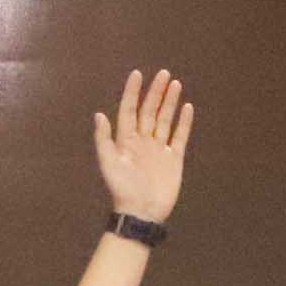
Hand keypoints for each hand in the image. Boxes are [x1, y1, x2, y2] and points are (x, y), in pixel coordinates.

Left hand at [94, 68, 192, 221]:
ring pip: (164, 120)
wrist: (142, 212)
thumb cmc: (123, 190)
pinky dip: (183, 122)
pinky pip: (179, 136)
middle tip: (163, 73)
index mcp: (125, 141)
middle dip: (155, 92)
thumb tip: (98, 115)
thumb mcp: (109, 164)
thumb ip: (104, 140)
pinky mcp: (173, 158)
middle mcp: (142, 142)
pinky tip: (187, 107)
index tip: (137, 74)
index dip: (132, 93)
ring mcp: (158, 149)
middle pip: (149, 111)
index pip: (129, 111)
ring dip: (169, 102)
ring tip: (175, 83)